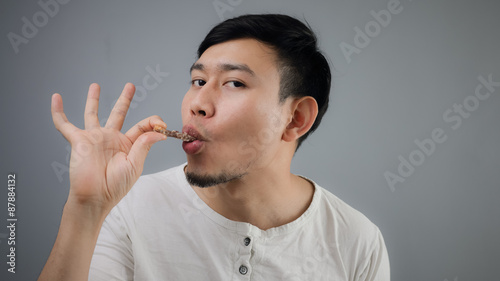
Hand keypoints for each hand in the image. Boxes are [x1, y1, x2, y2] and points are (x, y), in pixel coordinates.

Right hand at [51, 83, 166, 212]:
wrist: (95, 197)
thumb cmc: (115, 185)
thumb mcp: (135, 165)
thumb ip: (144, 145)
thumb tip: (160, 131)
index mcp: (128, 145)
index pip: (142, 127)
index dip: (153, 123)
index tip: (162, 125)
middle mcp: (111, 139)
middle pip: (119, 113)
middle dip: (124, 99)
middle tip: (130, 86)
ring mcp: (94, 138)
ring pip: (92, 114)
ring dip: (93, 99)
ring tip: (95, 85)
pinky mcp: (78, 141)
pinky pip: (64, 124)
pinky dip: (58, 112)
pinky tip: (56, 98)